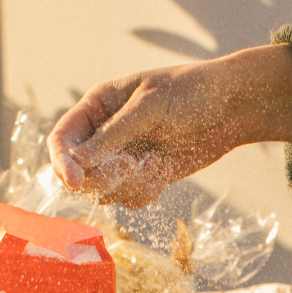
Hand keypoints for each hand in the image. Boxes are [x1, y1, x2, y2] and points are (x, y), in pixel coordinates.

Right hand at [48, 45, 291, 207]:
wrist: (229, 108)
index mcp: (97, 106)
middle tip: (131, 164)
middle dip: (104, 176)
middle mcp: (105, 135)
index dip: (62, 162)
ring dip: (130, 184)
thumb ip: (114, 135)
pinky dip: (147, 190)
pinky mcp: (145, 177)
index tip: (75, 181)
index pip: (63, 139)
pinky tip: (165, 169)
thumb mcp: (149, 107)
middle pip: (80, 173)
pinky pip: (132, 198)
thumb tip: (78, 161)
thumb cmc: (190, 94)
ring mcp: (124, 158)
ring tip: (157, 161)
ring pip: (106, 191)